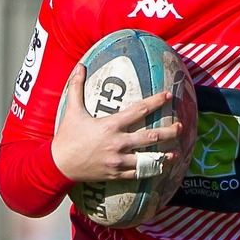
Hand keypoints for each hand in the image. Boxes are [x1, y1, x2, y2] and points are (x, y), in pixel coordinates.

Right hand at [50, 67, 185, 183]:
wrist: (58, 165)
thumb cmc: (66, 137)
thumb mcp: (72, 110)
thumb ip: (76, 87)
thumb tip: (79, 65)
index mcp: (111, 125)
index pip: (139, 110)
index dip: (156, 101)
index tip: (169, 95)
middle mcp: (118, 143)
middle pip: (151, 137)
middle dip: (169, 131)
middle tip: (180, 126)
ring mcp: (118, 160)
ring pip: (148, 159)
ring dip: (164, 156)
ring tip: (176, 153)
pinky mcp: (116, 174)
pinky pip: (138, 173)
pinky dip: (150, 170)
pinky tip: (160, 168)